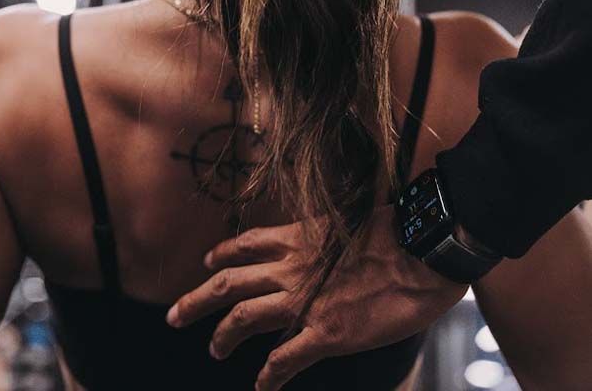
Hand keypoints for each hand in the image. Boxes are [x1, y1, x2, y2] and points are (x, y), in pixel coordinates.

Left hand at [167, 205, 467, 390]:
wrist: (421, 250)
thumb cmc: (395, 232)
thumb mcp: (348, 222)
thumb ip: (326, 237)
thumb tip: (326, 243)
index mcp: (298, 237)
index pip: (245, 244)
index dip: (221, 255)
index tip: (207, 264)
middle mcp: (291, 267)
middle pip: (228, 283)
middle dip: (196, 300)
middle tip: (174, 315)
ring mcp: (305, 301)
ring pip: (244, 319)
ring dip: (223, 336)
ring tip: (213, 349)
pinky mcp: (325, 333)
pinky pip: (284, 360)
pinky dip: (269, 376)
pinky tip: (262, 387)